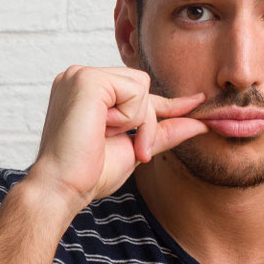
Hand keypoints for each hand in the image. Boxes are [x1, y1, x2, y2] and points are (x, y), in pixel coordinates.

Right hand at [22, 66, 207, 211]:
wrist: (63, 188)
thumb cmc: (89, 174)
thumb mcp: (134, 148)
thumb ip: (164, 132)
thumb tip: (201, 124)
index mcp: (86, 91)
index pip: (134, 92)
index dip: (165, 103)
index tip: (196, 101)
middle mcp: (81, 77)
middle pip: (142, 86)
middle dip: (145, 122)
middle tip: (129, 149)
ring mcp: (81, 75)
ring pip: (141, 87)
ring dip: (137, 121)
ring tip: (105, 137)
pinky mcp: (87, 79)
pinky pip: (135, 91)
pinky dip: (129, 117)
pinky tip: (102, 129)